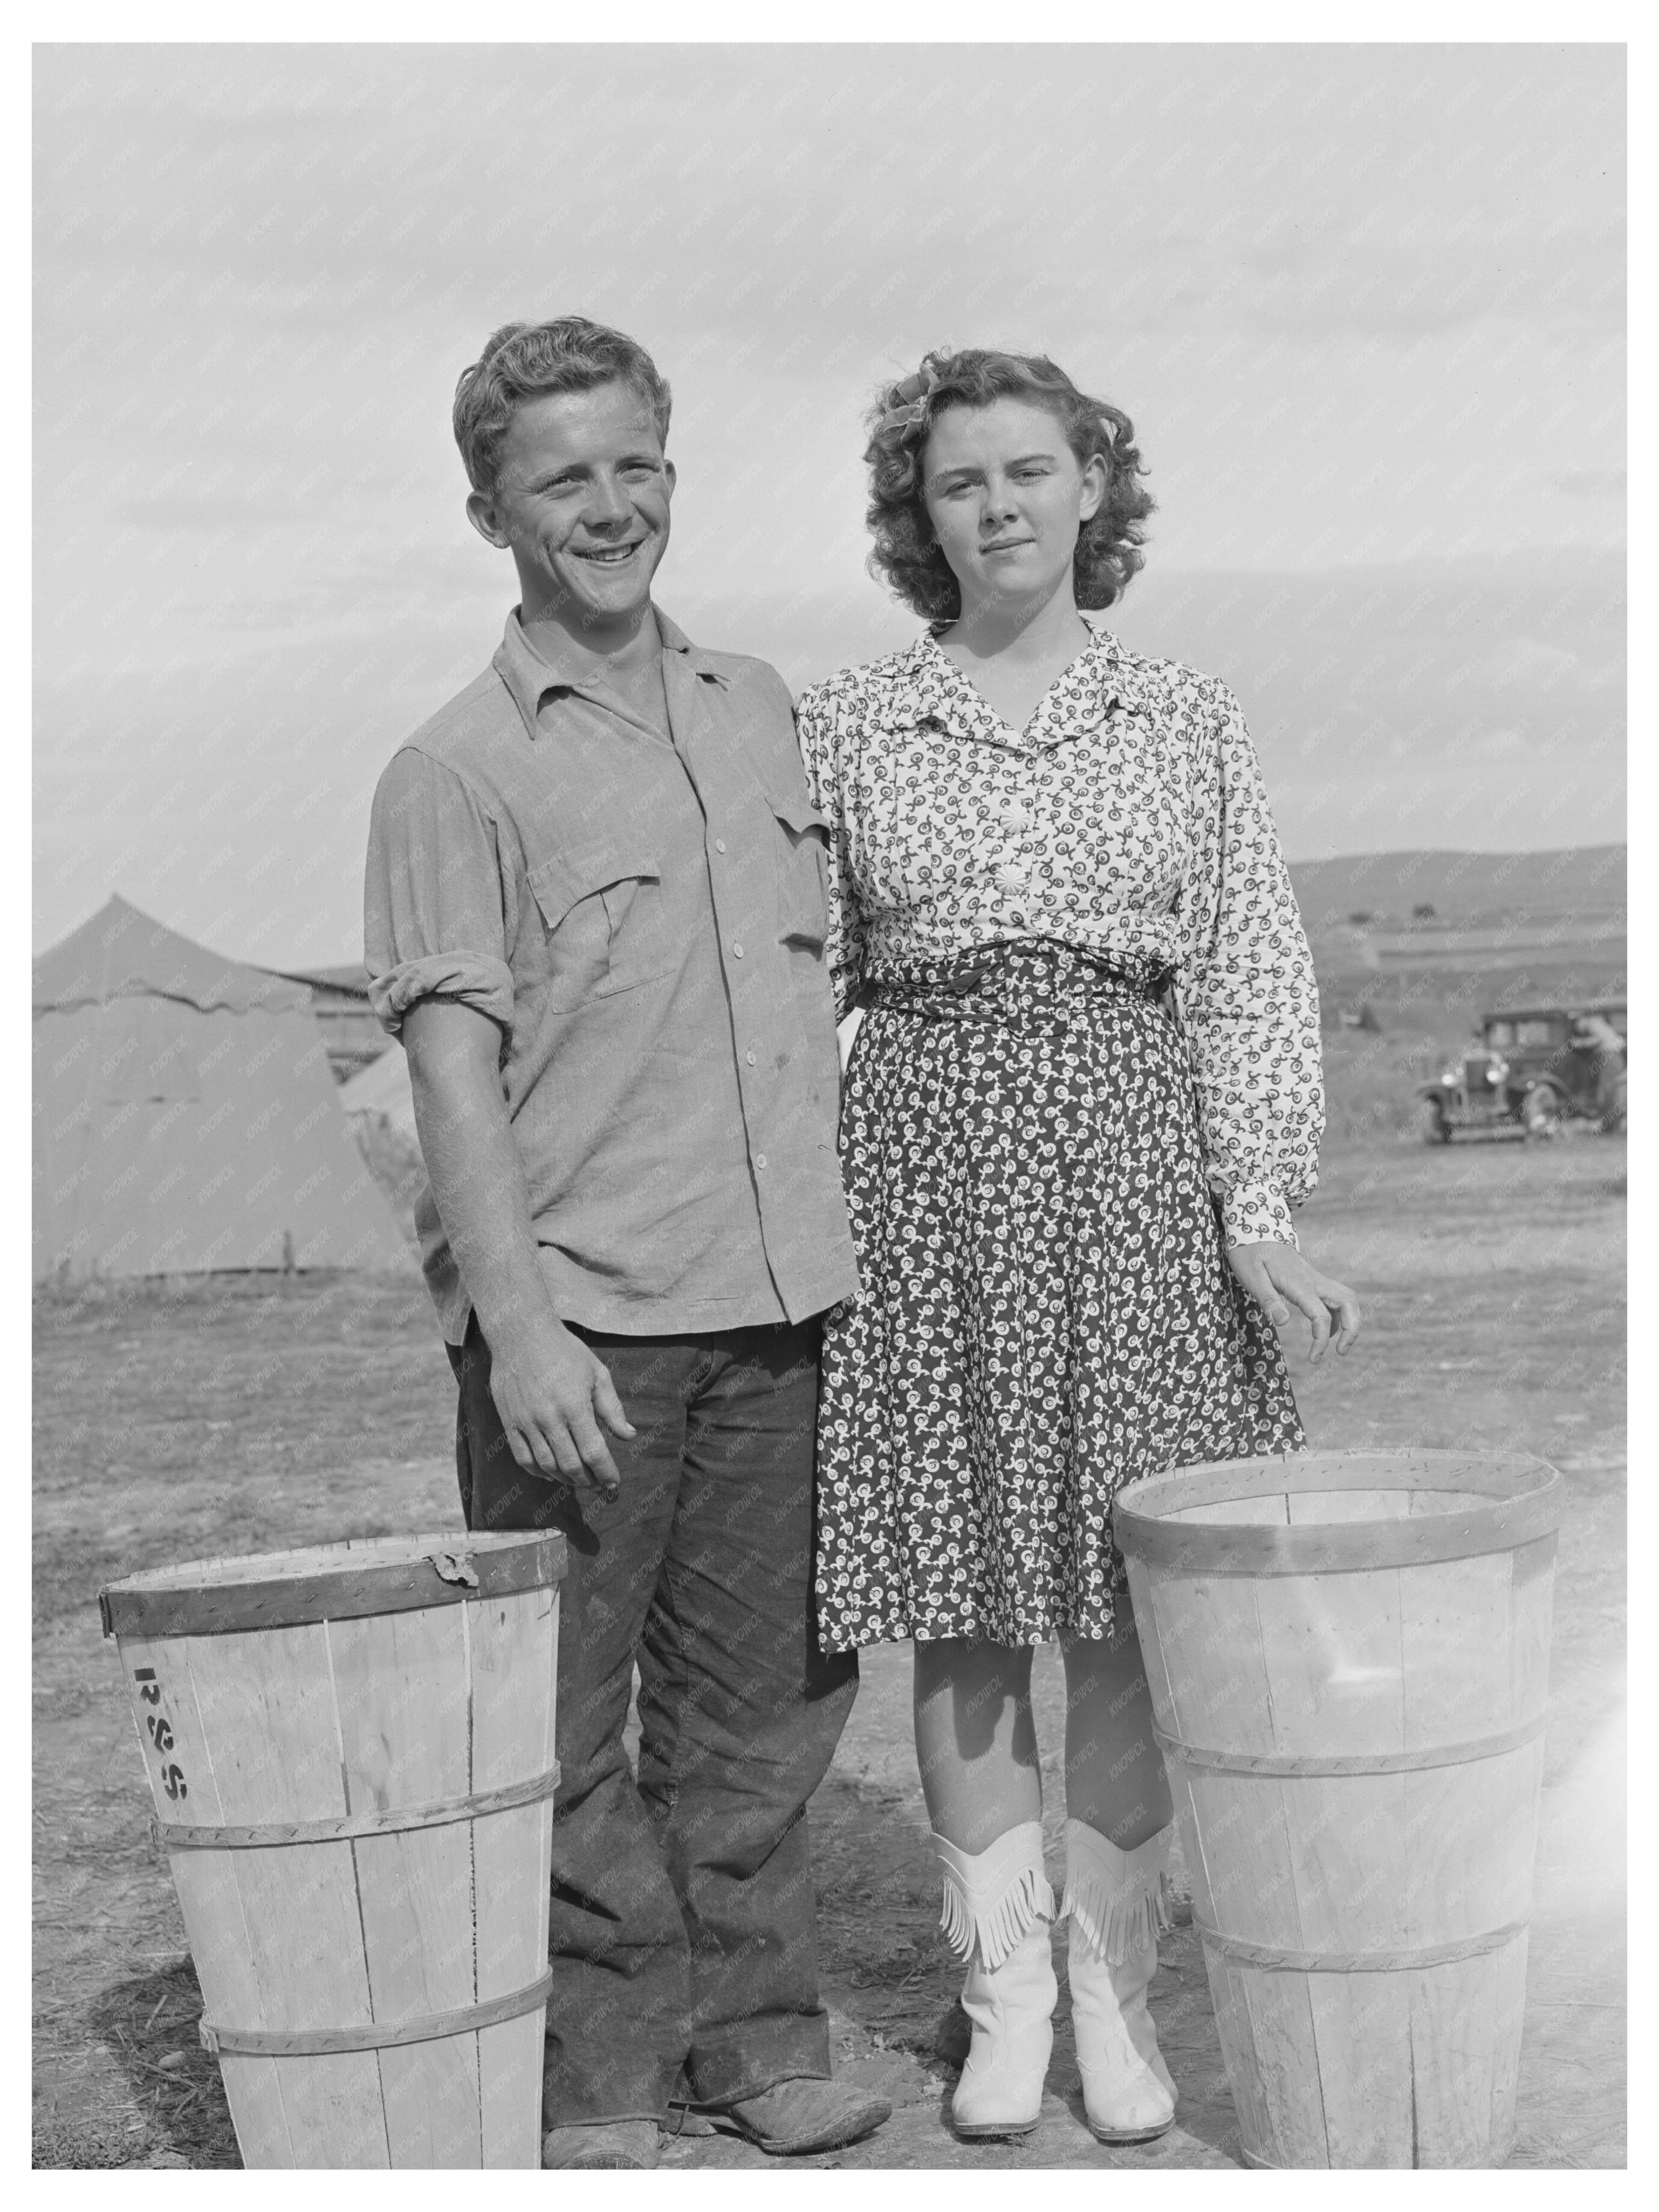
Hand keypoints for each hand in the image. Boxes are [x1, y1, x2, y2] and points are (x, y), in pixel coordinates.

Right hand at [486, 1312, 635, 1495]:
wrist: (521, 1333)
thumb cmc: (564, 1351)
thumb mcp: (597, 1373)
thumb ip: (612, 1408)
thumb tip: (628, 1436)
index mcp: (575, 1405)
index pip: (594, 1452)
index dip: (606, 1472)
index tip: (614, 1482)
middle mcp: (549, 1417)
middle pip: (571, 1465)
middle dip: (588, 1481)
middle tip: (598, 1484)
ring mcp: (526, 1421)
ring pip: (547, 1465)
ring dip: (565, 1479)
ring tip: (578, 1480)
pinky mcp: (509, 1421)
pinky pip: (522, 1457)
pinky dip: (538, 1471)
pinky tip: (550, 1473)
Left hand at [1226, 1241, 1360, 1364]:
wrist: (1255, 1231)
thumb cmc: (1250, 1254)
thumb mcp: (1251, 1277)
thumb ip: (1267, 1299)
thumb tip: (1282, 1322)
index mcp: (1299, 1283)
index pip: (1321, 1315)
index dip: (1321, 1339)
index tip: (1314, 1359)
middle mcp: (1314, 1280)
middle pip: (1348, 1302)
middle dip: (1352, 1329)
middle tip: (1341, 1352)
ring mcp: (1316, 1279)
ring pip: (1346, 1299)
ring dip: (1349, 1322)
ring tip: (1337, 1346)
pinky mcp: (1313, 1281)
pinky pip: (1335, 1299)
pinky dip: (1338, 1316)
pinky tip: (1324, 1330)